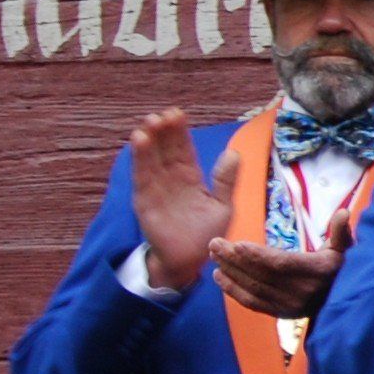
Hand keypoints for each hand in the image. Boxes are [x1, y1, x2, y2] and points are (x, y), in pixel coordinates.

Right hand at [127, 108, 224, 291]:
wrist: (190, 260)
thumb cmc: (206, 233)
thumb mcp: (222, 205)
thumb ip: (225, 180)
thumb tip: (234, 153)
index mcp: (190, 176)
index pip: (183, 148)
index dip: (180, 132)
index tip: (177, 113)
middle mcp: (171, 178)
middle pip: (165, 149)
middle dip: (163, 131)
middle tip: (163, 114)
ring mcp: (156, 188)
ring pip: (151, 159)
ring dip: (149, 141)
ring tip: (148, 123)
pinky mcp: (145, 201)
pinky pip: (142, 177)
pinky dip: (140, 160)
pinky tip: (139, 142)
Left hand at [206, 237, 341, 317]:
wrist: (344, 303)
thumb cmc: (339, 270)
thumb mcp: (344, 249)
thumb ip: (341, 231)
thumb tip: (344, 212)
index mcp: (317, 272)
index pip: (282, 264)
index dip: (258, 255)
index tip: (237, 244)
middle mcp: (302, 291)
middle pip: (262, 274)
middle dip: (235, 259)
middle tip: (215, 244)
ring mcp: (289, 305)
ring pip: (253, 288)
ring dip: (230, 272)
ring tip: (214, 256)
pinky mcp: (280, 313)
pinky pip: (251, 302)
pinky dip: (232, 290)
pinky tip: (219, 277)